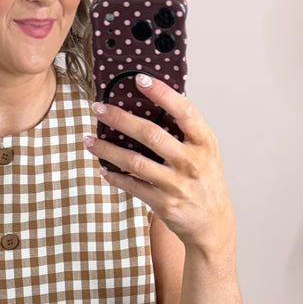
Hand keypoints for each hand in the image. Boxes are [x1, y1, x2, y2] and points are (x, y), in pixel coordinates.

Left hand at [84, 75, 234, 251]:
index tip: (139, 79)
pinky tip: (103, 168)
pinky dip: (115, 177)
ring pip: (136, 162)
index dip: (162, 93)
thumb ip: (186, 132)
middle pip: (151, 134)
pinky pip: (133, 186)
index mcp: (204, 143)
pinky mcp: (164, 204)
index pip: (184, 111)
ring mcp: (177, 184)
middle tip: (99, 108)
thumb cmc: (206, 183)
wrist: (213, 225)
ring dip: (108, 150)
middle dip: (120, 119)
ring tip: (89, 140)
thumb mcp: (205, 153)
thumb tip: (154, 104)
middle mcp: (191, 162)